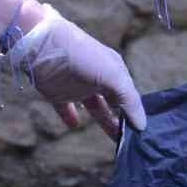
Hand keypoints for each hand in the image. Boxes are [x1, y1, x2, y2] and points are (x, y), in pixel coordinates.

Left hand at [7, 5, 145, 138]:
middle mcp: (98, 78)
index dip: (136, 112)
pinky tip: (75, 126)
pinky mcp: (57, 93)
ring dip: (105, 122)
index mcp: (114, 70)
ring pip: (96, 109)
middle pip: (115, 103)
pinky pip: (65, 109)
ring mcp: (78, 86)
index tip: (142, 133)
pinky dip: (70, 118)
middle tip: (132, 140)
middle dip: (124, 119)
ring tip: (115, 140)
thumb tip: (142, 125)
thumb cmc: (84, 56)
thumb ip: (129, 100)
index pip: (129, 95)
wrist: (43, 45)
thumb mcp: (113, 75)